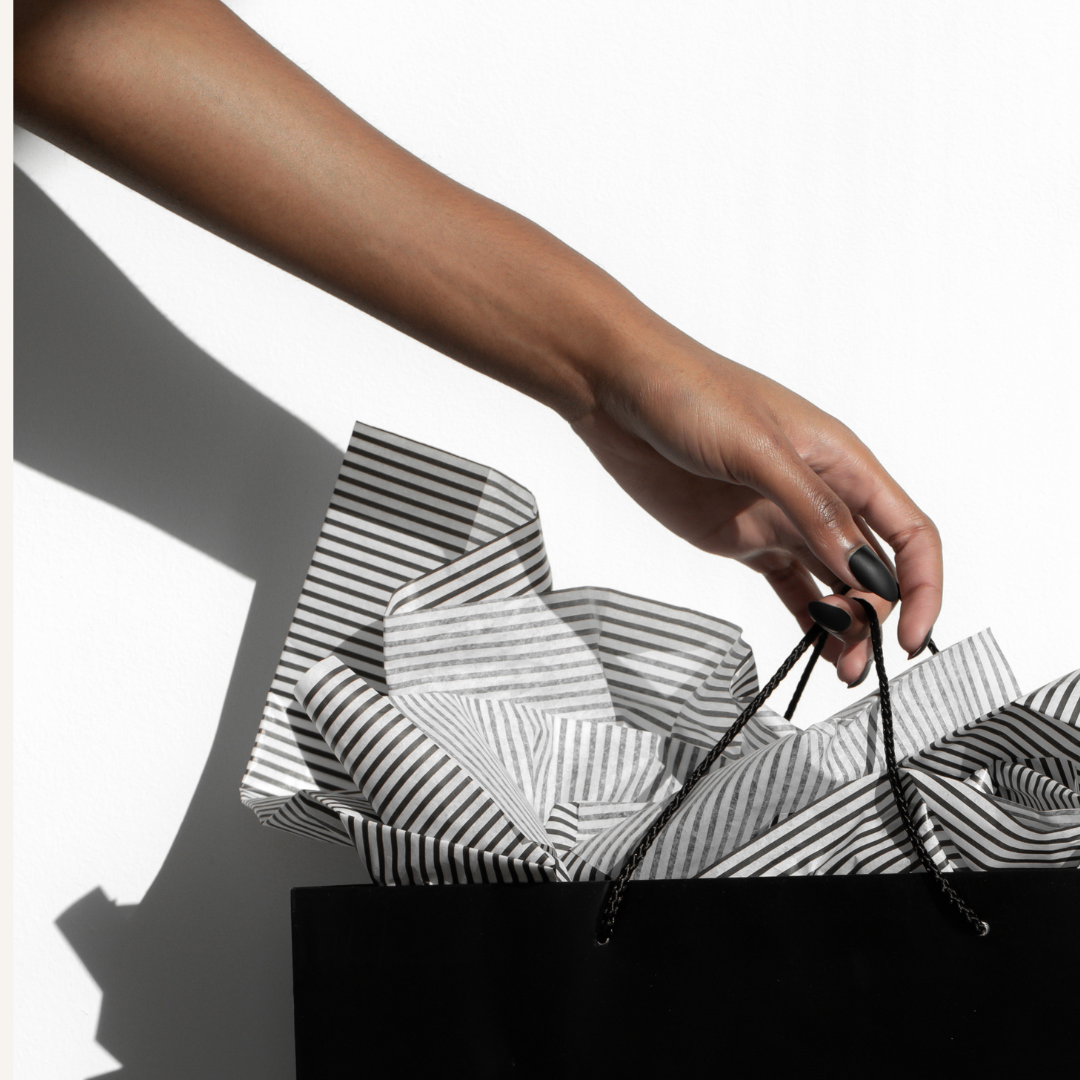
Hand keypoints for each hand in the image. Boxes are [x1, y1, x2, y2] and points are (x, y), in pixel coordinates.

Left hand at [572, 330, 940, 684]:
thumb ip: (814, 511)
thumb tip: (866, 572)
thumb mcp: (757, 450)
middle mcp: (822, 495)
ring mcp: (783, 519)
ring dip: (846, 628)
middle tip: (851, 659)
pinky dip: (809, 621)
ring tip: (837, 669)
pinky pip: (793, 588)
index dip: (924, 586)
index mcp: (842, 462)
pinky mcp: (746, 539)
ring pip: (837, 585)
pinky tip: (815, 651)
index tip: (912, 637)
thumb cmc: (690, 395)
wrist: (619, 390)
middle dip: (875, 617)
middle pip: (875, 568)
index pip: (910, 531)